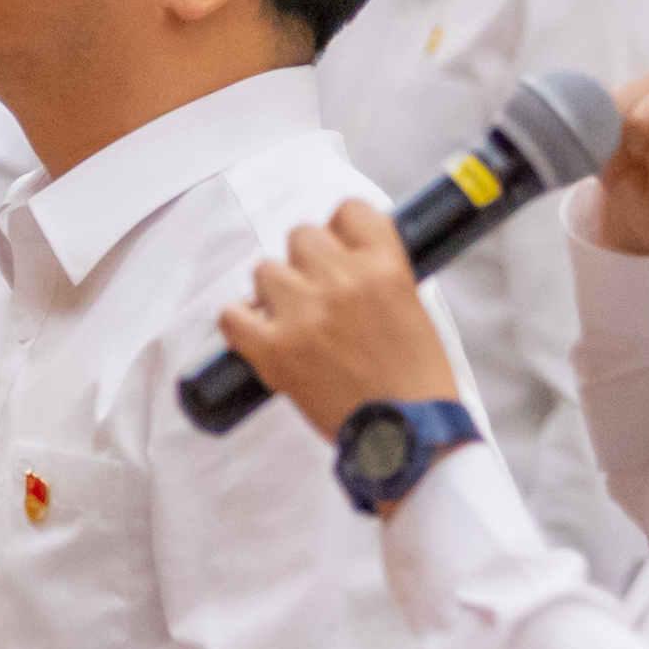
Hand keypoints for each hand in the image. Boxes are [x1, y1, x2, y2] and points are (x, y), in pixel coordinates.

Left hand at [215, 200, 464, 446]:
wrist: (409, 438)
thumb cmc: (417, 381)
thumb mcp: (413, 309)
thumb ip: (377, 276)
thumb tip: (342, 259)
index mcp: (386, 266)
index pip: (349, 210)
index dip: (341, 229)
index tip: (340, 248)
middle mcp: (343, 281)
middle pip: (301, 236)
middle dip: (307, 263)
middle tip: (318, 296)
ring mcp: (305, 314)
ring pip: (264, 270)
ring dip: (275, 293)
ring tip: (295, 323)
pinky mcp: (274, 349)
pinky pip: (231, 314)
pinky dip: (240, 325)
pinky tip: (259, 337)